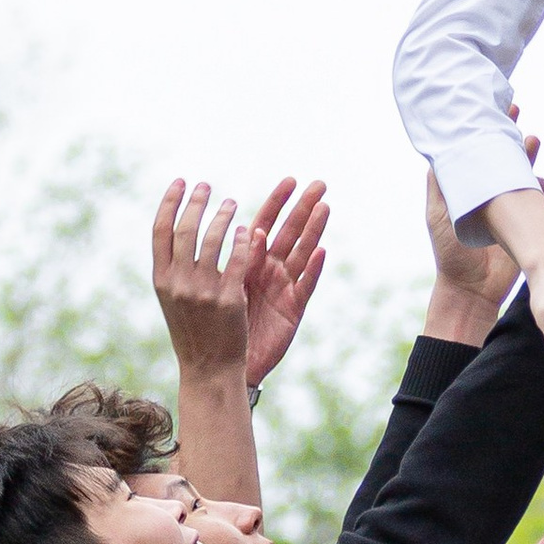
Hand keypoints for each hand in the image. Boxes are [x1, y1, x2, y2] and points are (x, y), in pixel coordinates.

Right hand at [151, 180, 253, 375]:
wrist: (208, 370)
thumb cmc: (192, 333)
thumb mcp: (172, 300)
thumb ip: (173, 269)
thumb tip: (176, 234)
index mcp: (161, 280)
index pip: (160, 231)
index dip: (169, 202)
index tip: (180, 182)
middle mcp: (178, 283)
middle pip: (185, 230)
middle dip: (196, 202)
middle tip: (207, 186)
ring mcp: (203, 292)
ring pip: (213, 240)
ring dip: (222, 216)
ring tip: (231, 203)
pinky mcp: (229, 300)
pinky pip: (237, 261)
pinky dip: (242, 242)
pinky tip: (248, 229)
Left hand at [242, 175, 327, 389]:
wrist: (222, 364)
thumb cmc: (218, 325)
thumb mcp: (224, 286)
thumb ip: (240, 260)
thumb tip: (249, 228)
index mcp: (250, 261)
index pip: (266, 222)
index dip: (278, 202)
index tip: (290, 180)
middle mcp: (270, 270)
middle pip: (289, 232)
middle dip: (303, 208)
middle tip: (320, 184)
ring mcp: (284, 288)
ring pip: (301, 253)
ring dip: (313, 230)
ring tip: (325, 207)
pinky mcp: (293, 310)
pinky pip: (304, 286)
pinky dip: (312, 269)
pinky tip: (321, 251)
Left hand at [423, 118, 541, 341]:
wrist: (472, 289)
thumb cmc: (451, 252)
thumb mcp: (439, 214)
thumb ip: (440, 184)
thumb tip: (436, 150)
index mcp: (473, 187)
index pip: (483, 151)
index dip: (488, 129)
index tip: (492, 108)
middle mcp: (494, 193)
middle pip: (507, 155)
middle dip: (512, 132)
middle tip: (515, 111)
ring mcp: (513, 207)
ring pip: (525, 171)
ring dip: (529, 155)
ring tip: (531, 140)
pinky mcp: (530, 223)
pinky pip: (541, 199)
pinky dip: (543, 187)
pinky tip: (542, 181)